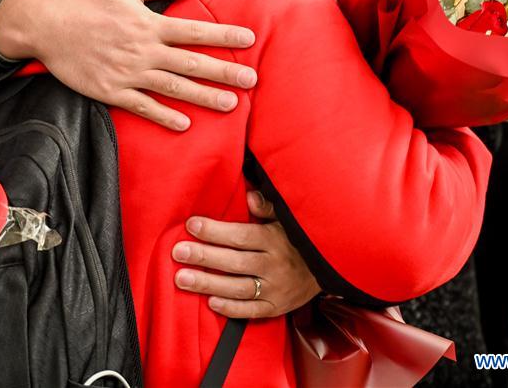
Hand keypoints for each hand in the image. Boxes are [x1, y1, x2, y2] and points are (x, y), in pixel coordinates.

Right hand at [0, 0, 256, 130]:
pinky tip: (184, 124)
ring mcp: (128, 73)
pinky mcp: (110, 91)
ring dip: (204, 97)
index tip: (250, 39)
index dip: (224, 35)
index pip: (195, 30)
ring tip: (231, 105)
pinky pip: (142, 106)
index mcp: (149, 23)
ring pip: (173, 88)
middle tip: (253, 80)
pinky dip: (164, 116)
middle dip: (225, 72)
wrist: (46, 24)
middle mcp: (143, 50)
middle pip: (192, 63)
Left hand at [172, 191, 320, 317]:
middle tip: (178, 252)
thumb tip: (250, 197)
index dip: (215, 231)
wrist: (329, 268)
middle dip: (204, 257)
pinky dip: (230, 308)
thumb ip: (268, 206)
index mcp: (275, 240)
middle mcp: (274, 266)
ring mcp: (275, 290)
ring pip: (237, 288)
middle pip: (234, 262)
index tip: (191, 225)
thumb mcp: (288, 217)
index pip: (241, 236)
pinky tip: (209, 302)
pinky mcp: (276, 308)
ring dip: (208, 284)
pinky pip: (250, 311)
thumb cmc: (299, 237)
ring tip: (181, 279)